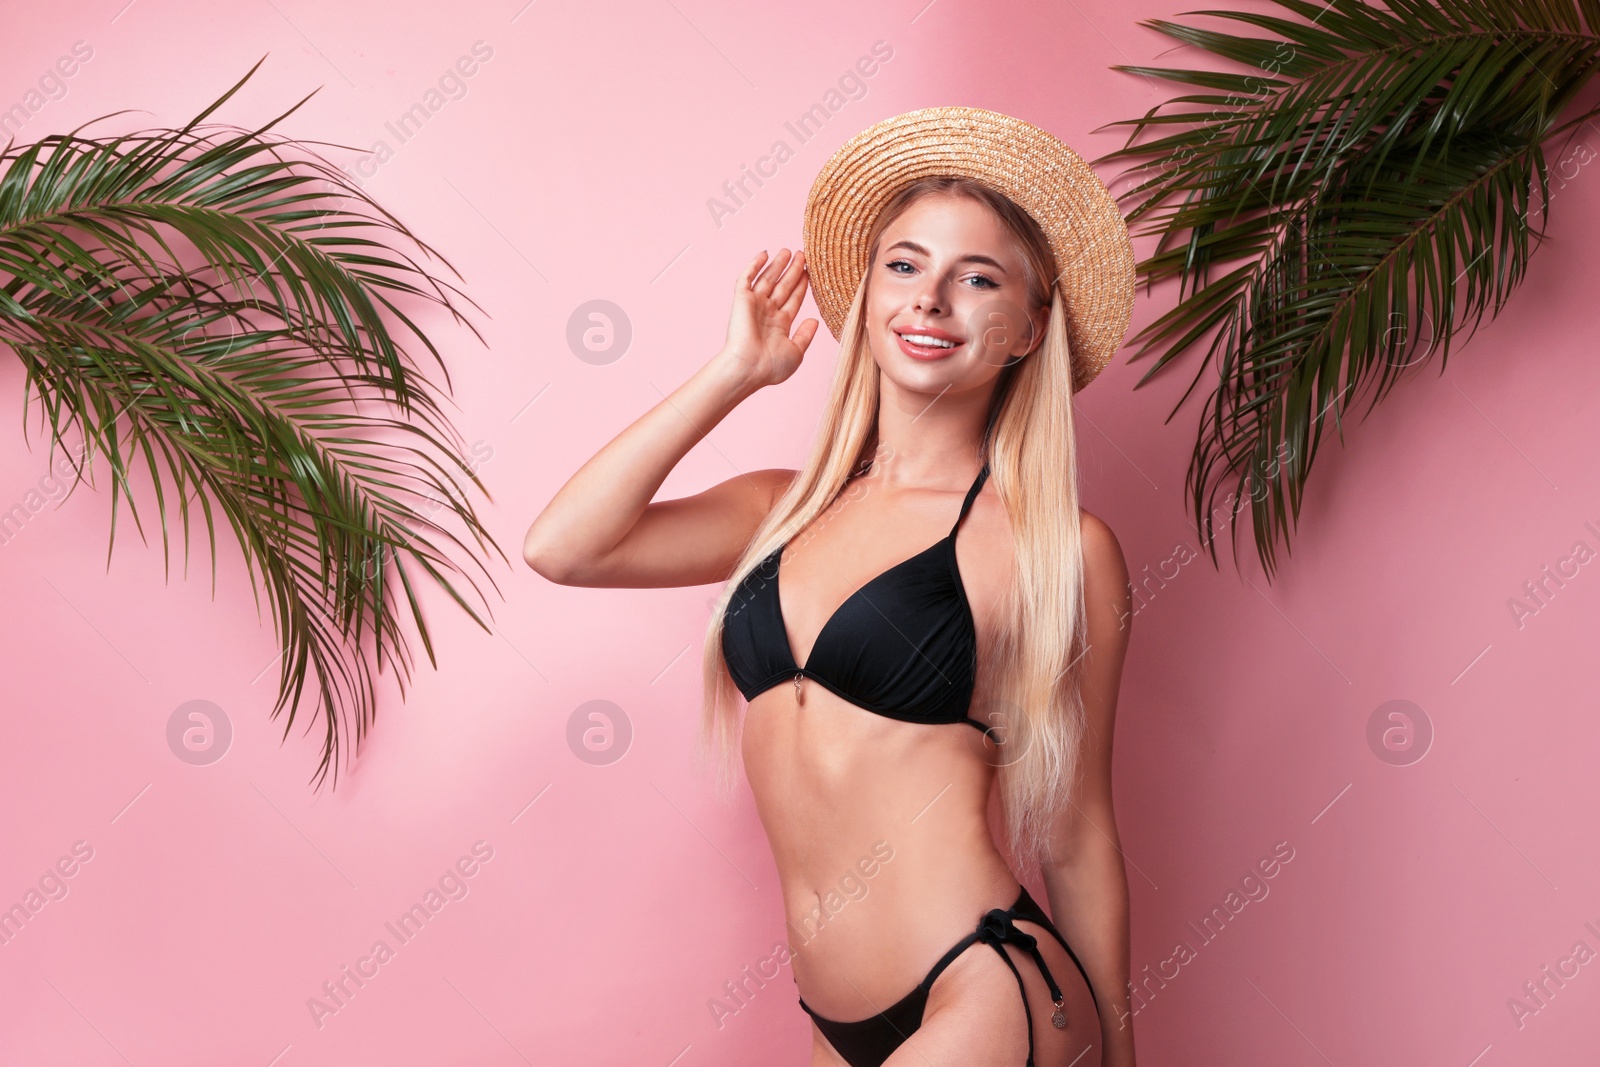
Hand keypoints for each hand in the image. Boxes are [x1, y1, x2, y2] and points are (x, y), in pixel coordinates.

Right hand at [716, 248, 819, 389]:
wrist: (748, 368)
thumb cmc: (771, 366)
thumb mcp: (796, 351)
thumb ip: (806, 335)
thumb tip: (815, 320)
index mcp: (780, 325)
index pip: (793, 300)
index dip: (802, 285)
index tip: (811, 272)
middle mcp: (767, 313)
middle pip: (783, 286)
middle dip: (793, 271)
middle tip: (803, 255)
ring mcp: (754, 305)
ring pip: (768, 279)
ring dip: (777, 264)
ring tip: (788, 250)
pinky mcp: (741, 299)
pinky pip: (747, 278)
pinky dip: (754, 265)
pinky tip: (765, 253)